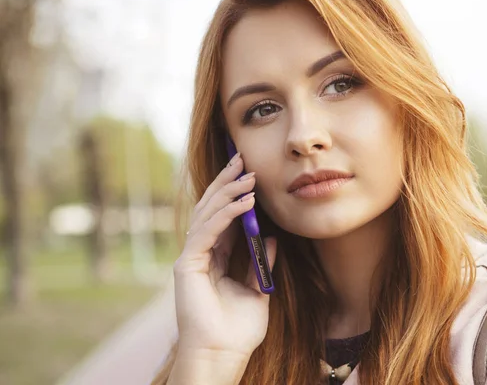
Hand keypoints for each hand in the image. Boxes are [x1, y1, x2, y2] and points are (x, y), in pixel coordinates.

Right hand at [172, 152, 276, 359]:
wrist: (223, 354)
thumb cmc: (238, 329)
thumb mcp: (258, 290)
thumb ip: (261, 263)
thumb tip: (271, 238)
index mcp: (214, 257)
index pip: (222, 216)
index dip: (233, 193)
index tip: (249, 172)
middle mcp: (200, 253)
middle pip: (210, 207)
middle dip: (226, 182)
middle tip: (242, 159)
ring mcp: (192, 257)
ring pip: (207, 213)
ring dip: (228, 192)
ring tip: (248, 175)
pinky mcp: (188, 264)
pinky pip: (208, 231)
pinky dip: (227, 215)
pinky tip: (246, 203)